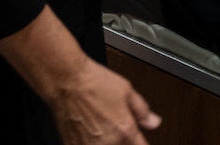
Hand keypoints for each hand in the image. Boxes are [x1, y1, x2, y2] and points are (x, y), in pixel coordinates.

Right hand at [0, 6, 159, 144]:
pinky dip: (91, 141)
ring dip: (108, 141)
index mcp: (125, 131)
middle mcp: (107, 144)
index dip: (140, 142)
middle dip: (123, 139)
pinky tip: (90, 131)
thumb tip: (153, 121)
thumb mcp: (126, 91)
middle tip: (116, 125)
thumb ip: (142, 110)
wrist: (66, 81)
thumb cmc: (93, 82)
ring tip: (101, 125)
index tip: (139, 138)